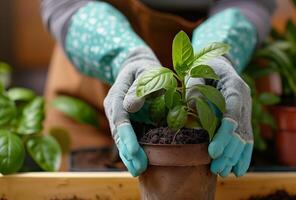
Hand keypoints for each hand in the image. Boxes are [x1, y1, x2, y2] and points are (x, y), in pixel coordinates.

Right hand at [104, 47, 160, 175]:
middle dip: (128, 151)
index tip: (133, 151)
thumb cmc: (144, 68)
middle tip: (139, 168)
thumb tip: (131, 106)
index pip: (120, 118)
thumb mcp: (145, 71)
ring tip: (138, 170)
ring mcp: (117, 115)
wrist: (136, 66)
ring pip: (120, 138)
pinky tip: (137, 163)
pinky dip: (130, 150)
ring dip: (128, 155)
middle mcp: (114, 107)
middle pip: (118, 132)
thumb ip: (139, 87)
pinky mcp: (124, 120)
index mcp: (116, 95)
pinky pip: (126, 137)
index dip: (126, 136)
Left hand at [188, 56, 252, 176]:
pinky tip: (237, 170)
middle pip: (241, 129)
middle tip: (216, 169)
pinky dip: (243, 155)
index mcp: (235, 85)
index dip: (224, 134)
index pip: (232, 113)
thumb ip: (194, 92)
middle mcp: (245, 99)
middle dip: (229, 151)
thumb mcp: (196, 74)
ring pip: (245, 137)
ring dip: (235, 156)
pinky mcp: (244, 118)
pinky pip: (246, 138)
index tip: (212, 151)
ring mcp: (246, 109)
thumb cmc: (203, 67)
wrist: (218, 64)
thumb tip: (190, 114)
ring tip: (223, 173)